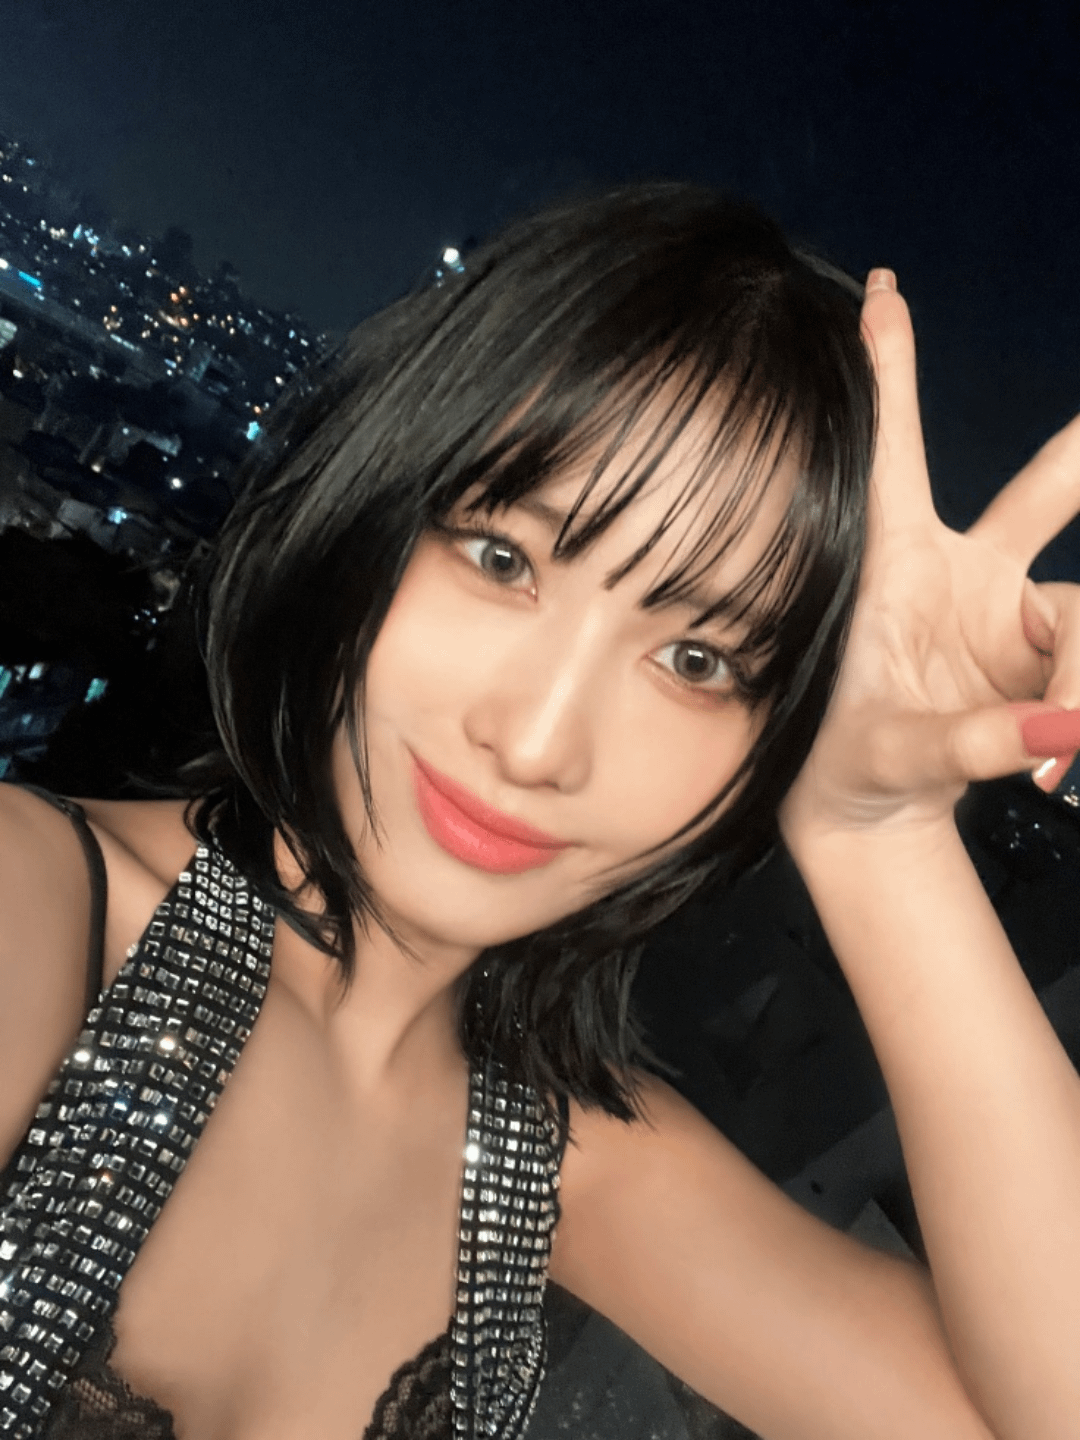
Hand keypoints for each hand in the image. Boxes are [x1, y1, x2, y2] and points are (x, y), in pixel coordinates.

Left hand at [779, 270, 1079, 848]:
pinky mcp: (1041, 649)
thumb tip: (1060, 733)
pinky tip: (1068, 758)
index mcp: (895, 568)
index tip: (880, 288)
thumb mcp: (892, 752)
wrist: (866, 814)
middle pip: (1045, 494)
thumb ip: (973, 745)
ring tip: (1062, 763)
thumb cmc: (842, 765)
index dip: (890, 369)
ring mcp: (1008, 609)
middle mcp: (960, 573)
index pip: (892, 453)